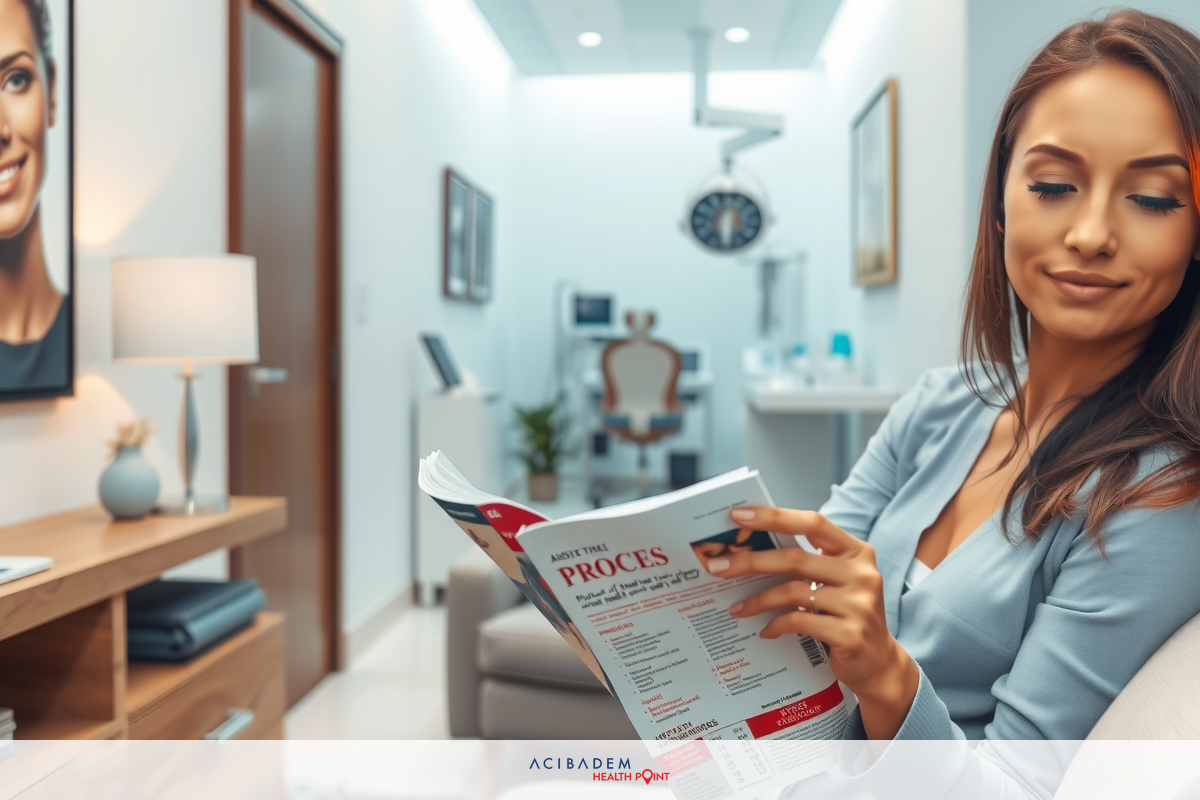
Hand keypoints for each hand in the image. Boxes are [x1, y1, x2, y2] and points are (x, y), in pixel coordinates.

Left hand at [708, 506, 919, 739]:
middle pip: (795, 559)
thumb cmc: (846, 614)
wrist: (878, 662)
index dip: (774, 517)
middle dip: (750, 561)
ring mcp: (860, 604)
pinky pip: (800, 621)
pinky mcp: (850, 634)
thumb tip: (750, 548)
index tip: (738, 516)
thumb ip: (807, 562)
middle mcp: (862, 573)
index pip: (812, 523)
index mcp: (856, 551)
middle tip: (717, 566)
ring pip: (793, 592)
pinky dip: (776, 625)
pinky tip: (765, 631)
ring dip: (758, 600)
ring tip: (735, 608)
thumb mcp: (836, 581)